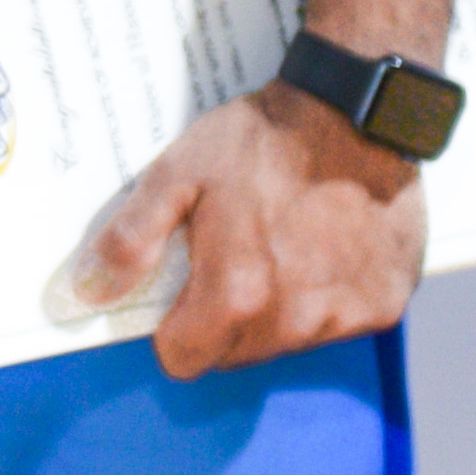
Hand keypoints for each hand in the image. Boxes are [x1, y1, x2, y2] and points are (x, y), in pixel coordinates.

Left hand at [68, 79, 422, 379]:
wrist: (355, 115)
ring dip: (276, 312)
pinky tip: (323, 248)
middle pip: (236, 354)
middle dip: (222, 319)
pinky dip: (326, 298)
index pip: (184, 358)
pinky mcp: (385, 306)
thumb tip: (90, 290)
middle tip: (231, 255)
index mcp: (237, 295)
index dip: (173, 328)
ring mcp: (347, 318)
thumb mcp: (177, 174)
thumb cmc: (262, 142)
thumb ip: (130, 239)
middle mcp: (295, 321)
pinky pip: (339, 324)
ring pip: (288, 342)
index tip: (182, 289)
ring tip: (279, 244)